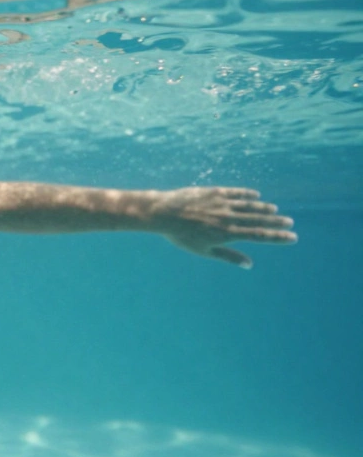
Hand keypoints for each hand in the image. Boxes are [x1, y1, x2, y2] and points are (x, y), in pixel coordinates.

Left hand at [153, 187, 295, 267]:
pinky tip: (256, 195)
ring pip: (248, 205)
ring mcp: (221, 203)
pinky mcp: (213, 192)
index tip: (292, 237)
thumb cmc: (181, 236)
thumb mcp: (204, 251)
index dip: (277, 237)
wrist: (163, 213)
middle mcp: (228, 218)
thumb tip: (249, 265)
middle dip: (276, 222)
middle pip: (258, 220)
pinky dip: (246, 194)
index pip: (259, 236)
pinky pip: (234, 192)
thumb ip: (228, 257)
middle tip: (290, 223)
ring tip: (275, 211)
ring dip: (263, 208)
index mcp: (227, 234)